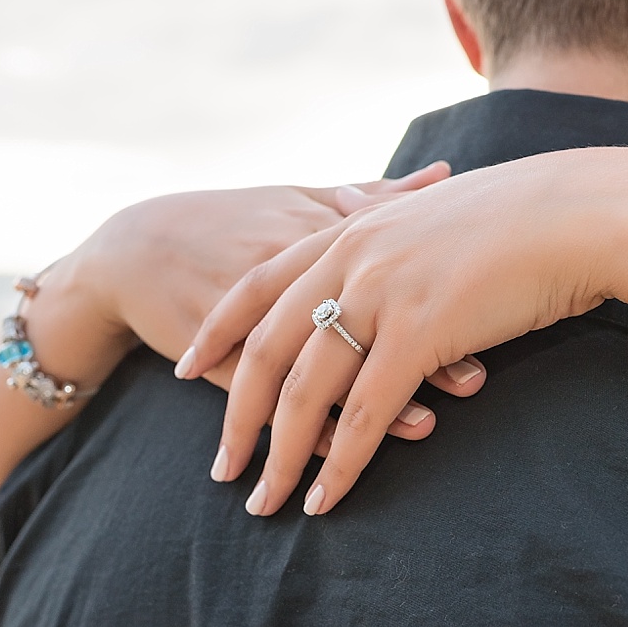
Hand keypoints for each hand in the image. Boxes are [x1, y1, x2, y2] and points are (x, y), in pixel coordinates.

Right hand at [43, 160, 469, 444]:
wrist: (132, 247)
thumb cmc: (229, 220)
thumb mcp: (296, 198)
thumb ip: (372, 193)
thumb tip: (444, 171)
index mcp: (312, 226)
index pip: (386, 260)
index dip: (439, 287)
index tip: (495, 308)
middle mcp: (283, 267)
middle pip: (360, 312)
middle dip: (418, 348)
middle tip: (474, 380)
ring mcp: (246, 313)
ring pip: (315, 362)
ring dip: (370, 399)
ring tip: (422, 429)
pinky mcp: (212, 355)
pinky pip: (264, 397)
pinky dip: (304, 426)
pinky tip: (339, 455)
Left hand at [180, 151, 621, 515]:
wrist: (582, 211)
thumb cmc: (527, 216)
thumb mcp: (440, 217)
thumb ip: (400, 239)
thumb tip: (394, 261)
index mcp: (350, 228)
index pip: (258, 283)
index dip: (217, 328)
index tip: (187, 363)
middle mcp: (351, 258)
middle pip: (266, 348)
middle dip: (237, 415)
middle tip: (220, 467)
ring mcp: (380, 295)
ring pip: (305, 391)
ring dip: (280, 456)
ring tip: (263, 502)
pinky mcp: (418, 333)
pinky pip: (364, 414)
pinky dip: (339, 464)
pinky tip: (325, 501)